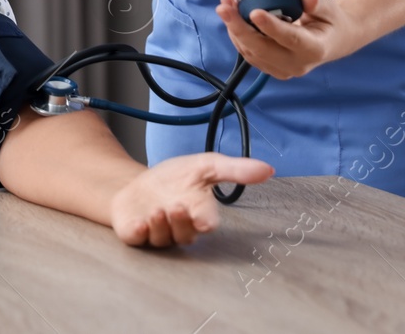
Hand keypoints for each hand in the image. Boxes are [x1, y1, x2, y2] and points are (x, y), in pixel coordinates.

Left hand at [109, 153, 273, 246]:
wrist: (137, 184)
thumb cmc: (174, 180)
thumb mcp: (204, 166)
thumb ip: (235, 169)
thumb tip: (269, 169)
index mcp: (199, 213)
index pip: (207, 223)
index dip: (206, 222)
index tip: (206, 220)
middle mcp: (180, 228)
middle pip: (185, 235)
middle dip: (181, 223)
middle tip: (176, 207)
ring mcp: (157, 233)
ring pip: (163, 238)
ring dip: (161, 225)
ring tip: (157, 210)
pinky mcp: (135, 234)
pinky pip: (138, 239)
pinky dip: (139, 232)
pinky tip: (140, 224)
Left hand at [214, 0, 357, 79]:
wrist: (331, 42)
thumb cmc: (329, 20)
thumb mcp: (329, 7)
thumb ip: (317, 2)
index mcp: (315, 49)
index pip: (291, 39)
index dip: (271, 27)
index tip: (254, 12)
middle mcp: (297, 64)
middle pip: (263, 49)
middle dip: (240, 28)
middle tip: (224, 7)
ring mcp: (282, 70)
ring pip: (251, 52)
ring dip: (234, 29)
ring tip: (225, 5)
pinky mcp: (271, 68)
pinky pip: (249, 53)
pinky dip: (237, 35)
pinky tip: (231, 16)